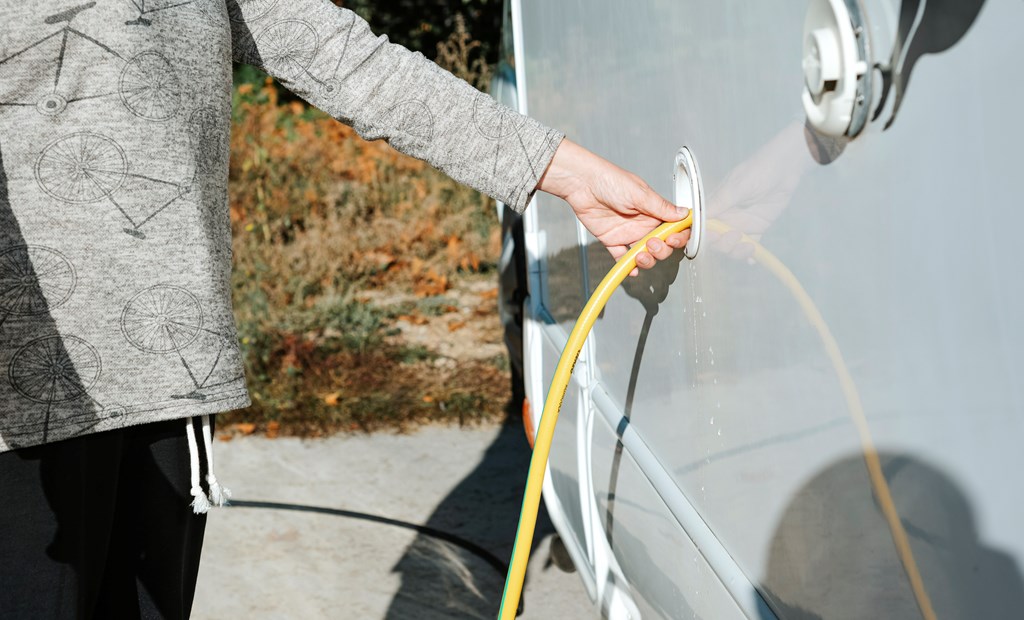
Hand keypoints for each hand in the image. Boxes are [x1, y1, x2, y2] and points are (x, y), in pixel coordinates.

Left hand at [537, 139, 689, 275]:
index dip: (678, 237)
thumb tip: (684, 213)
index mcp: (653, 211)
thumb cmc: (610, 180)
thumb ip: (661, 207)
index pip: (674, 228)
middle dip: (661, 250)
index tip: (673, 240)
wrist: (581, 184)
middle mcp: (643, 223)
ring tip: (640, 256)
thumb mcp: (639, 193)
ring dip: (646, 260)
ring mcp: (628, 233)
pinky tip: (630, 270)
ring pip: (644, 254)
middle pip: (661, 245)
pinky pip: (621, 257)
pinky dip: (626, 266)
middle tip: (651, 244)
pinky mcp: (612, 240)